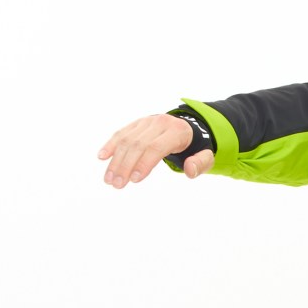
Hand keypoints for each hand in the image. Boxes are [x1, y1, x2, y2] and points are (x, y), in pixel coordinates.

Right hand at [97, 114, 215, 186]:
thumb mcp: (206, 156)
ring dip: (115, 160)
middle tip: (117, 185)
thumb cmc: (195, 147)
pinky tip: (101, 157)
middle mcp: (159, 123)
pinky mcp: (137, 123)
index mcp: (177, 131)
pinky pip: (121, 133)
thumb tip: (189, 170)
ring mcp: (146, 121)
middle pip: (138, 144)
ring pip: (126, 139)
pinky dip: (110, 145)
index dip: (144, 164)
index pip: (156, 147)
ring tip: (109, 180)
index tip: (135, 180)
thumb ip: (201, 163)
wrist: (189, 127)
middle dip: (126, 165)